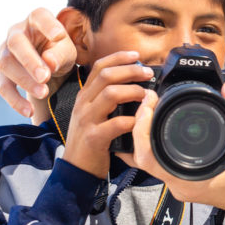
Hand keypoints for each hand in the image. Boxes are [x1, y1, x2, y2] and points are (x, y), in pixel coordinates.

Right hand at [0, 8, 77, 116]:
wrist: (50, 66)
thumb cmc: (60, 52)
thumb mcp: (67, 51)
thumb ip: (60, 53)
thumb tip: (48, 62)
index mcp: (36, 19)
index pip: (39, 16)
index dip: (48, 25)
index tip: (58, 36)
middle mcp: (16, 32)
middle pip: (16, 43)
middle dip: (30, 61)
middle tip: (45, 76)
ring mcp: (6, 52)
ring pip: (6, 65)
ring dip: (24, 81)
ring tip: (44, 92)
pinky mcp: (3, 72)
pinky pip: (4, 87)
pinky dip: (15, 100)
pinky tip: (28, 111)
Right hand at [62, 51, 153, 177]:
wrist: (76, 168)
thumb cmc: (91, 139)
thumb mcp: (94, 114)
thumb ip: (107, 99)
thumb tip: (133, 83)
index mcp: (85, 96)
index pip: (99, 67)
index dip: (118, 58)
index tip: (136, 55)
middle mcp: (83, 104)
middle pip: (106, 76)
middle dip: (131, 71)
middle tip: (148, 74)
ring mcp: (87, 120)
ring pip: (110, 94)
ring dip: (133, 91)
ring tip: (146, 95)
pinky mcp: (94, 138)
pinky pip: (115, 123)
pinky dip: (131, 120)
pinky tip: (139, 120)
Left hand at [132, 78, 224, 224]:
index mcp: (187, 180)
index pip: (147, 156)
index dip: (141, 128)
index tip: (148, 104)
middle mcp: (178, 183)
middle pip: (143, 154)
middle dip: (141, 124)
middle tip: (149, 100)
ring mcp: (181, 182)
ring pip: (151, 156)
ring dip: (149, 132)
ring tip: (154, 107)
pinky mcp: (185, 178)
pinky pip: (162, 158)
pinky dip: (159, 140)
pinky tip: (165, 124)